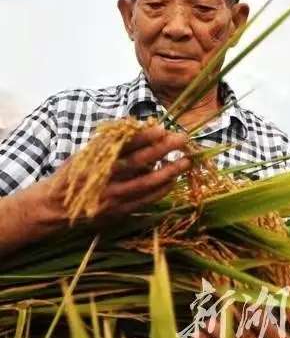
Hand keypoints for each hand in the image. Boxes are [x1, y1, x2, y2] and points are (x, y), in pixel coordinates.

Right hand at [38, 124, 190, 223]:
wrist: (56, 207)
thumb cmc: (73, 174)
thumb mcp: (86, 152)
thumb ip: (109, 142)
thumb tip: (136, 127)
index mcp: (96, 159)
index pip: (123, 144)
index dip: (144, 136)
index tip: (162, 127)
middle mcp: (105, 177)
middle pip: (139, 162)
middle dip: (162, 149)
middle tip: (182, 139)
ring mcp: (113, 196)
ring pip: (145, 183)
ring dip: (168, 172)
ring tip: (185, 162)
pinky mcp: (118, 211)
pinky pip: (144, 200)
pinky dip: (160, 191)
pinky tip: (172, 181)